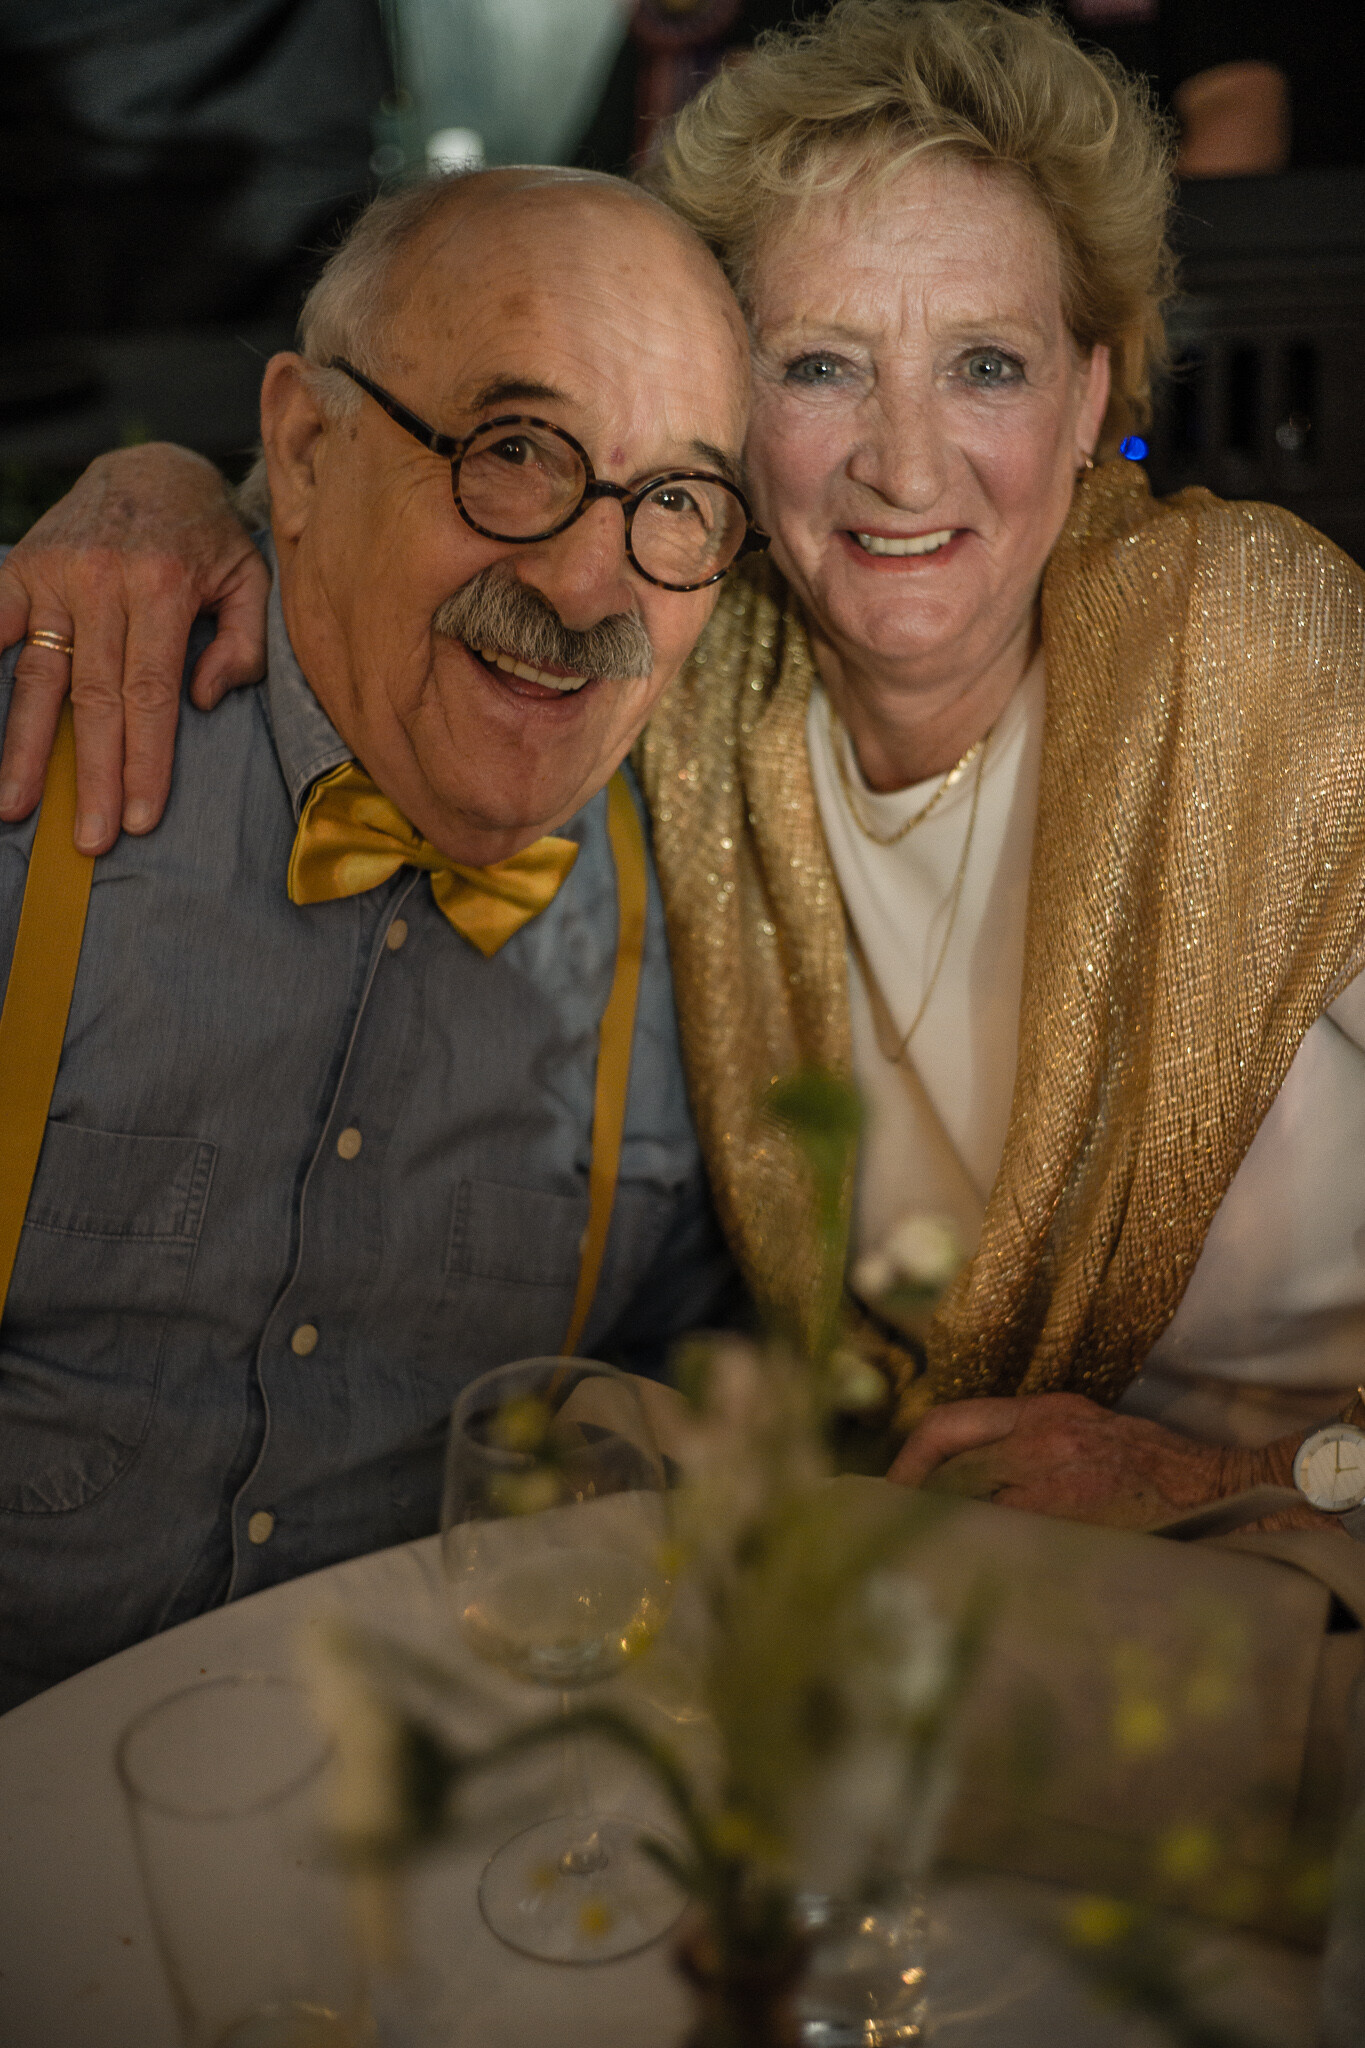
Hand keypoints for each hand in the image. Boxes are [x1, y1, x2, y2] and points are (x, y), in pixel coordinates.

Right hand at [0, 444, 269, 853]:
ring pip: (37, 677)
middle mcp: (104, 582)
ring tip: (16, 806)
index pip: (151, 695)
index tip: (139, 817)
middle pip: (95, 700)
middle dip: (92, 776)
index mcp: (164, 588)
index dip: (144, 761)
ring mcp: (54, 576)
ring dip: (25, 748)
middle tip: (89, 840)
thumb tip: (203, 700)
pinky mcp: (20, 568)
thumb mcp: (251, 581)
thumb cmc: (207, 539)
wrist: (151, 467)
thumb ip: (243, 644)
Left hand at [888, 1391, 1249, 1530]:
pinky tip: (973, 1580)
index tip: (889, 1493)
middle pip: (948, 1463)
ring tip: (920, 1563)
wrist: (1227, 1492)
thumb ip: (1030, 1452)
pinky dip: (983, 1555)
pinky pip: (1009, 1538)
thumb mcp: (1088, 1436)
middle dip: (910, 1499)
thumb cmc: (1158, 1473)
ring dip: (941, 1532)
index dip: (910, 1462)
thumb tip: (967, 1487)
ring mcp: (1059, 1476)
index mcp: (1044, 1413)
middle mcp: (1043, 1434)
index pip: (951, 1426)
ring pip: (972, 1502)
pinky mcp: (1076, 1515)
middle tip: (883, 1535)